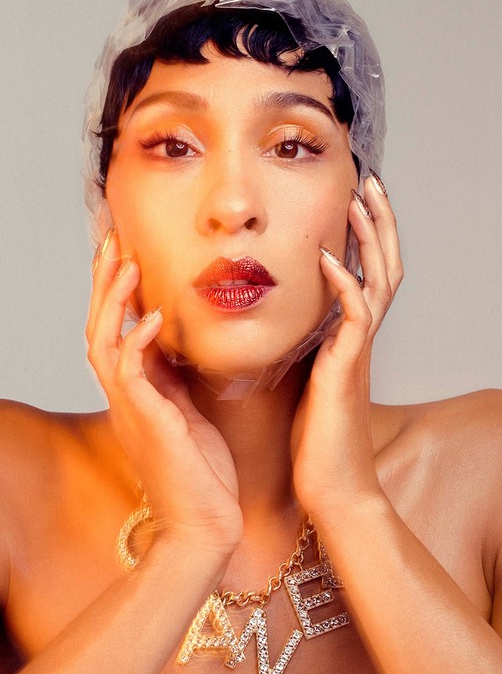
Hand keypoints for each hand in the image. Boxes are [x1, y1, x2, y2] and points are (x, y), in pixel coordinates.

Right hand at [86, 229, 242, 555]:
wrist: (205, 527)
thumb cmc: (201, 474)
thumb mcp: (187, 414)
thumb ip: (174, 380)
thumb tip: (173, 345)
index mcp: (136, 395)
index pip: (116, 332)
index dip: (116, 293)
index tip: (126, 254)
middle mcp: (126, 398)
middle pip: (100, 328)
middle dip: (104, 283)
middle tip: (112, 240)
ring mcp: (132, 410)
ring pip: (106, 343)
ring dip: (114, 301)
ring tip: (126, 262)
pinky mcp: (149, 423)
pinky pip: (131, 374)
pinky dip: (138, 342)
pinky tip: (154, 316)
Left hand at [291, 175, 402, 521]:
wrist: (332, 489)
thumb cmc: (316, 442)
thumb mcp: (307, 384)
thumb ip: (306, 352)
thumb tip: (291, 328)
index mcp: (349, 341)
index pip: (366, 276)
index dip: (366, 240)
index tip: (354, 204)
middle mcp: (359, 341)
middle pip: (383, 267)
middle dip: (379, 224)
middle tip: (370, 183)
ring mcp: (356, 353)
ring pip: (377, 281)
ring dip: (370, 238)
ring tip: (361, 199)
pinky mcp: (345, 370)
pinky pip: (353, 317)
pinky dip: (343, 283)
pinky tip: (327, 258)